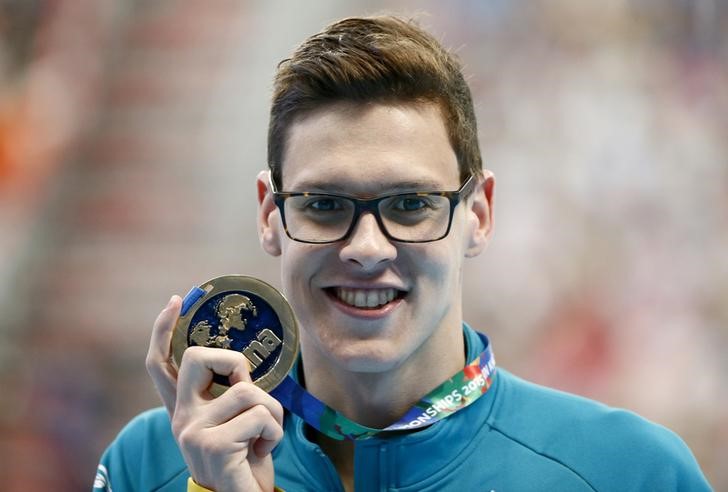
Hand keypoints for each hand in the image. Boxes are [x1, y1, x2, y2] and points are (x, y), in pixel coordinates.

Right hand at [146, 296, 283, 490]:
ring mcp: (192, 430)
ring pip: (247, 391)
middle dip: (234, 362)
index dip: (163, 329)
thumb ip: (228, 397)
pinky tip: (263, 450)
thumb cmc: (243, 461)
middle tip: (248, 389)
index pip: (160, 364)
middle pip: (197, 357)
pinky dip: (275, 432)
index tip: (177, 300)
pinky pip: (260, 416)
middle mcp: (180, 417)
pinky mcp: (212, 444)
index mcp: (184, 410)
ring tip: (264, 435)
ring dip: (271, 412)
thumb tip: (242, 369)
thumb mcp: (234, 424)